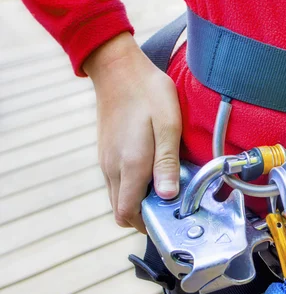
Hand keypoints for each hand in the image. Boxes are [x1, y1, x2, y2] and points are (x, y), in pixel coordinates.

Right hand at [84, 32, 181, 231]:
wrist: (118, 69)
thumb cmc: (148, 94)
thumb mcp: (168, 126)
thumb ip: (167, 163)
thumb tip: (167, 197)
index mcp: (129, 165)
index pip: (128, 213)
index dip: (147, 225)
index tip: (169, 219)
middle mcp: (112, 168)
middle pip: (122, 211)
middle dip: (145, 216)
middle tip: (171, 206)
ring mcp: (106, 161)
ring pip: (119, 197)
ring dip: (139, 201)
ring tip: (165, 187)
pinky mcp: (106, 152)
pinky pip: (117, 182)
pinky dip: (132, 187)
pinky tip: (153, 171)